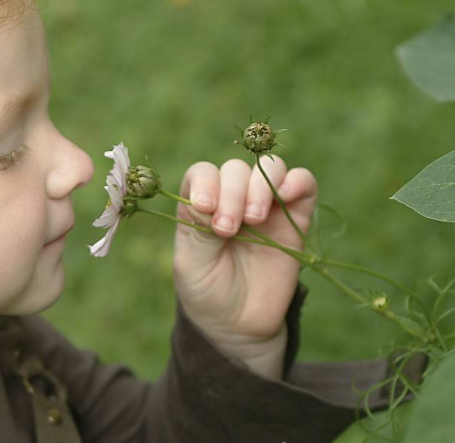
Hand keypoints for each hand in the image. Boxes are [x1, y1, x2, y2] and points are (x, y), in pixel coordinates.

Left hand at [173, 155, 317, 379]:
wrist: (240, 325)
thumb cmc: (207, 291)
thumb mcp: (191, 264)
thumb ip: (197, 229)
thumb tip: (206, 201)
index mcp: (202, 205)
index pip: (203, 173)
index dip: (205, 183)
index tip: (205, 208)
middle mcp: (233, 199)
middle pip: (235, 169)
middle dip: (232, 193)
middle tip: (227, 230)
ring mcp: (266, 206)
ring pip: (269, 168)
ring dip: (261, 186)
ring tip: (254, 220)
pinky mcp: (295, 218)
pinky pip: (303, 183)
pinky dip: (296, 181)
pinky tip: (285, 197)